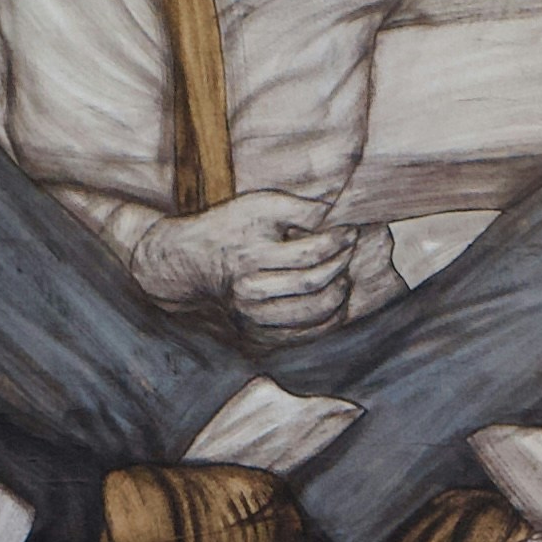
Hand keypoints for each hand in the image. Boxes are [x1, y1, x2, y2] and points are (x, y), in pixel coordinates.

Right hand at [129, 190, 358, 334]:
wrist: (191, 265)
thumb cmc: (230, 228)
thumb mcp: (260, 204)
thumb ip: (299, 207)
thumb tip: (336, 214)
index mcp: (252, 256)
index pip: (311, 253)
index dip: (338, 241)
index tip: (349, 231)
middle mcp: (251, 292)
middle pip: (314, 284)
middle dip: (341, 265)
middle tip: (349, 251)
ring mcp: (254, 319)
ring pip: (313, 314)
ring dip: (339, 294)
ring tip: (343, 275)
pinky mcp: (259, 337)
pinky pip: (306, 335)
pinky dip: (329, 318)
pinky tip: (334, 299)